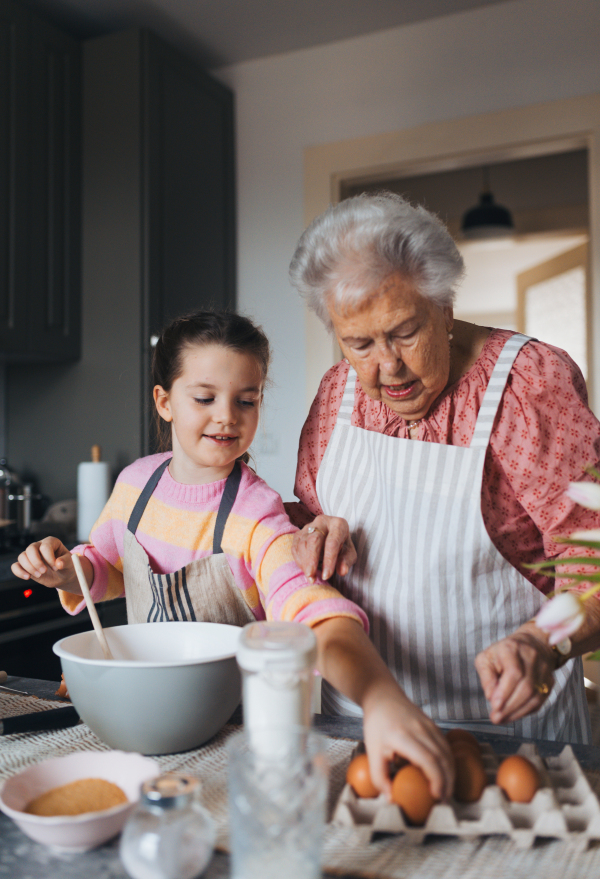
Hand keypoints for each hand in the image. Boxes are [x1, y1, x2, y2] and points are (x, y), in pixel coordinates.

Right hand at [11, 537, 82, 594]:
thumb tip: (58, 563)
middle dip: (36, 562)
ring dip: (29, 568)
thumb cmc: (67, 566)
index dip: (49, 558)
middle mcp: (39, 546)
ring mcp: (31, 555)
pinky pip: (15, 566)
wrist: (62, 576)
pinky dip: (18, 572)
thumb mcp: (71, 564)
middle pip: (30, 549)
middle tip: (44, 572)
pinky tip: (28, 577)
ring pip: (22, 556)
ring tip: (40, 575)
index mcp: (51, 542)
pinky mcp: (25, 565)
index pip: (45, 546)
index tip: (56, 567)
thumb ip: (66, 562)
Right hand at [292, 515, 356, 580]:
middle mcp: (322, 522)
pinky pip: (295, 547)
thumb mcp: (349, 553)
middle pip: (314, 539)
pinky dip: (299, 560)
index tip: (326, 576)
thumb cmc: (342, 546)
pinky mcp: (299, 533)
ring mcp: (308, 526)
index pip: (332, 542)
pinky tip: (305, 569)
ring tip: (310, 576)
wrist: (332, 536)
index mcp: (338, 525)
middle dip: (311, 559)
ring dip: (304, 562)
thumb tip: (342, 571)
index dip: (328, 559)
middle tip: (311, 575)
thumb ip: (346, 561)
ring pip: (302, 543)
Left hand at [362, 682, 454, 801]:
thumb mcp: (371, 751)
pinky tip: (444, 774)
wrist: (382, 696)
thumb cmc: (376, 723)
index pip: (428, 760)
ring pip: (448, 752)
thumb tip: (392, 799)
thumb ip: (379, 777)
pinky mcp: (433, 725)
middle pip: (443, 758)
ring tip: (446, 791)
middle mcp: (420, 729)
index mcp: (403, 736)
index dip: (437, 780)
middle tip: (444, 800)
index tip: (437, 795)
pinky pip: (446, 746)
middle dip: (448, 781)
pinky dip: (449, 762)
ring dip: (451, 773)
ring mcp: (429, 725)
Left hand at [475, 627, 554, 724]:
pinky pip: (539, 701)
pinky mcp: (549, 681)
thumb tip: (491, 697)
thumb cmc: (503, 653)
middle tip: (496, 717)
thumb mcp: (486, 659)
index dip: (505, 692)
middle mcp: (531, 657)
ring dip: (517, 712)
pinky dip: (525, 711)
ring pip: (534, 696)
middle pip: (526, 687)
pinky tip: (513, 715)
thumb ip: (486, 677)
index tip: (494, 706)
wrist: (532, 644)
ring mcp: (543, 670)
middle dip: (509, 706)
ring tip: (502, 718)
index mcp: (512, 648)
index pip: (514, 673)